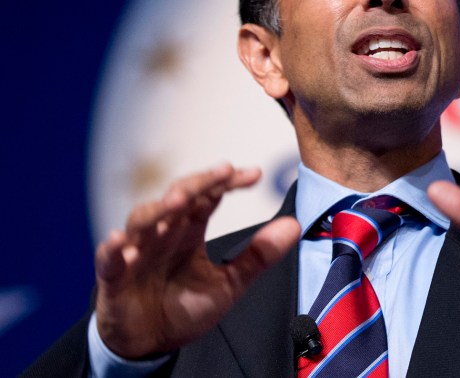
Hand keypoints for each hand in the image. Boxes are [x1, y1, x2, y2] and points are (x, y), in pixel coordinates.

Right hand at [94, 164, 299, 358]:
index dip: (228, 182)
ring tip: (179, 202)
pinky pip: (108, 259)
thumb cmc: (185, 307)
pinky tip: (119, 241)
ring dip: (159, 209)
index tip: (256, 174)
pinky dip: (112, 249)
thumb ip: (258, 255)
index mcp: (189, 230)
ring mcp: (136, 252)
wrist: (151, 344)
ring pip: (143, 220)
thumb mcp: (229, 283)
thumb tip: (294, 225)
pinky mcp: (113, 278)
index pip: (209, 196)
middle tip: (222, 173)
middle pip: (178, 197)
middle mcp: (163, 232)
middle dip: (198, 183)